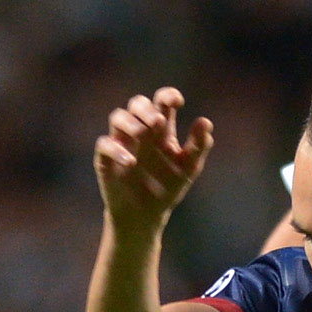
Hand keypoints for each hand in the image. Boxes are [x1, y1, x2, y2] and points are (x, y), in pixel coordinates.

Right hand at [94, 88, 213, 227]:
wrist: (146, 216)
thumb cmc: (167, 188)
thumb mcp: (189, 169)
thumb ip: (199, 146)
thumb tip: (206, 122)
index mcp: (161, 130)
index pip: (162, 103)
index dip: (168, 95)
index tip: (177, 101)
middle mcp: (140, 131)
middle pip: (137, 104)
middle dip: (146, 107)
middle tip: (158, 121)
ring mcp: (122, 143)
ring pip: (117, 117)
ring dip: (130, 122)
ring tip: (143, 134)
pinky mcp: (106, 159)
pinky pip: (105, 145)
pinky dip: (116, 150)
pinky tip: (131, 162)